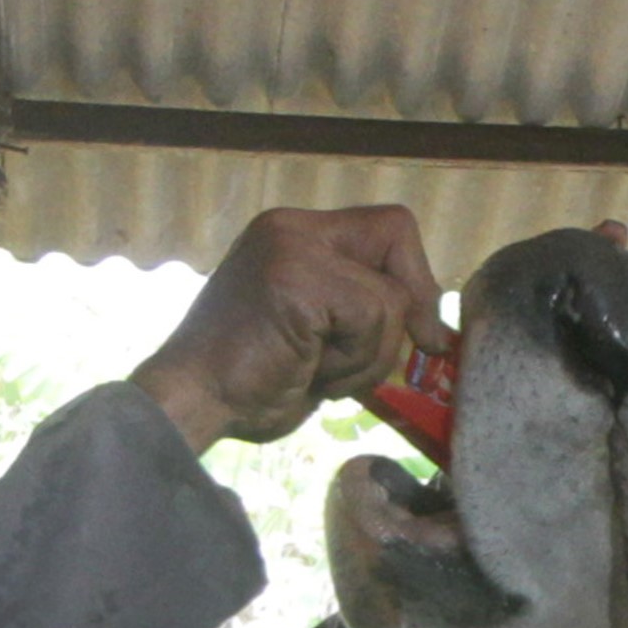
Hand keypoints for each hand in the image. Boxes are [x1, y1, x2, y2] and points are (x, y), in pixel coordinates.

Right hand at [132, 206, 449, 453]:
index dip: (415, 277)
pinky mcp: (299, 278)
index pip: (388, 227)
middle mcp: (293, 229)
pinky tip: (312, 372)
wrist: (194, 400)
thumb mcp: (319, 334)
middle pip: (399, 235)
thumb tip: (433, 325)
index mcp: (295, 235)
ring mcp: (293, 249)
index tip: (419, 331)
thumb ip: (361, 309)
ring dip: (370, 354)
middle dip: (407, 308)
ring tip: (318, 369)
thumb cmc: (253, 382)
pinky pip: (375, 315)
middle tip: (373, 356)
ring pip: (391, 294)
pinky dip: (357, 360)